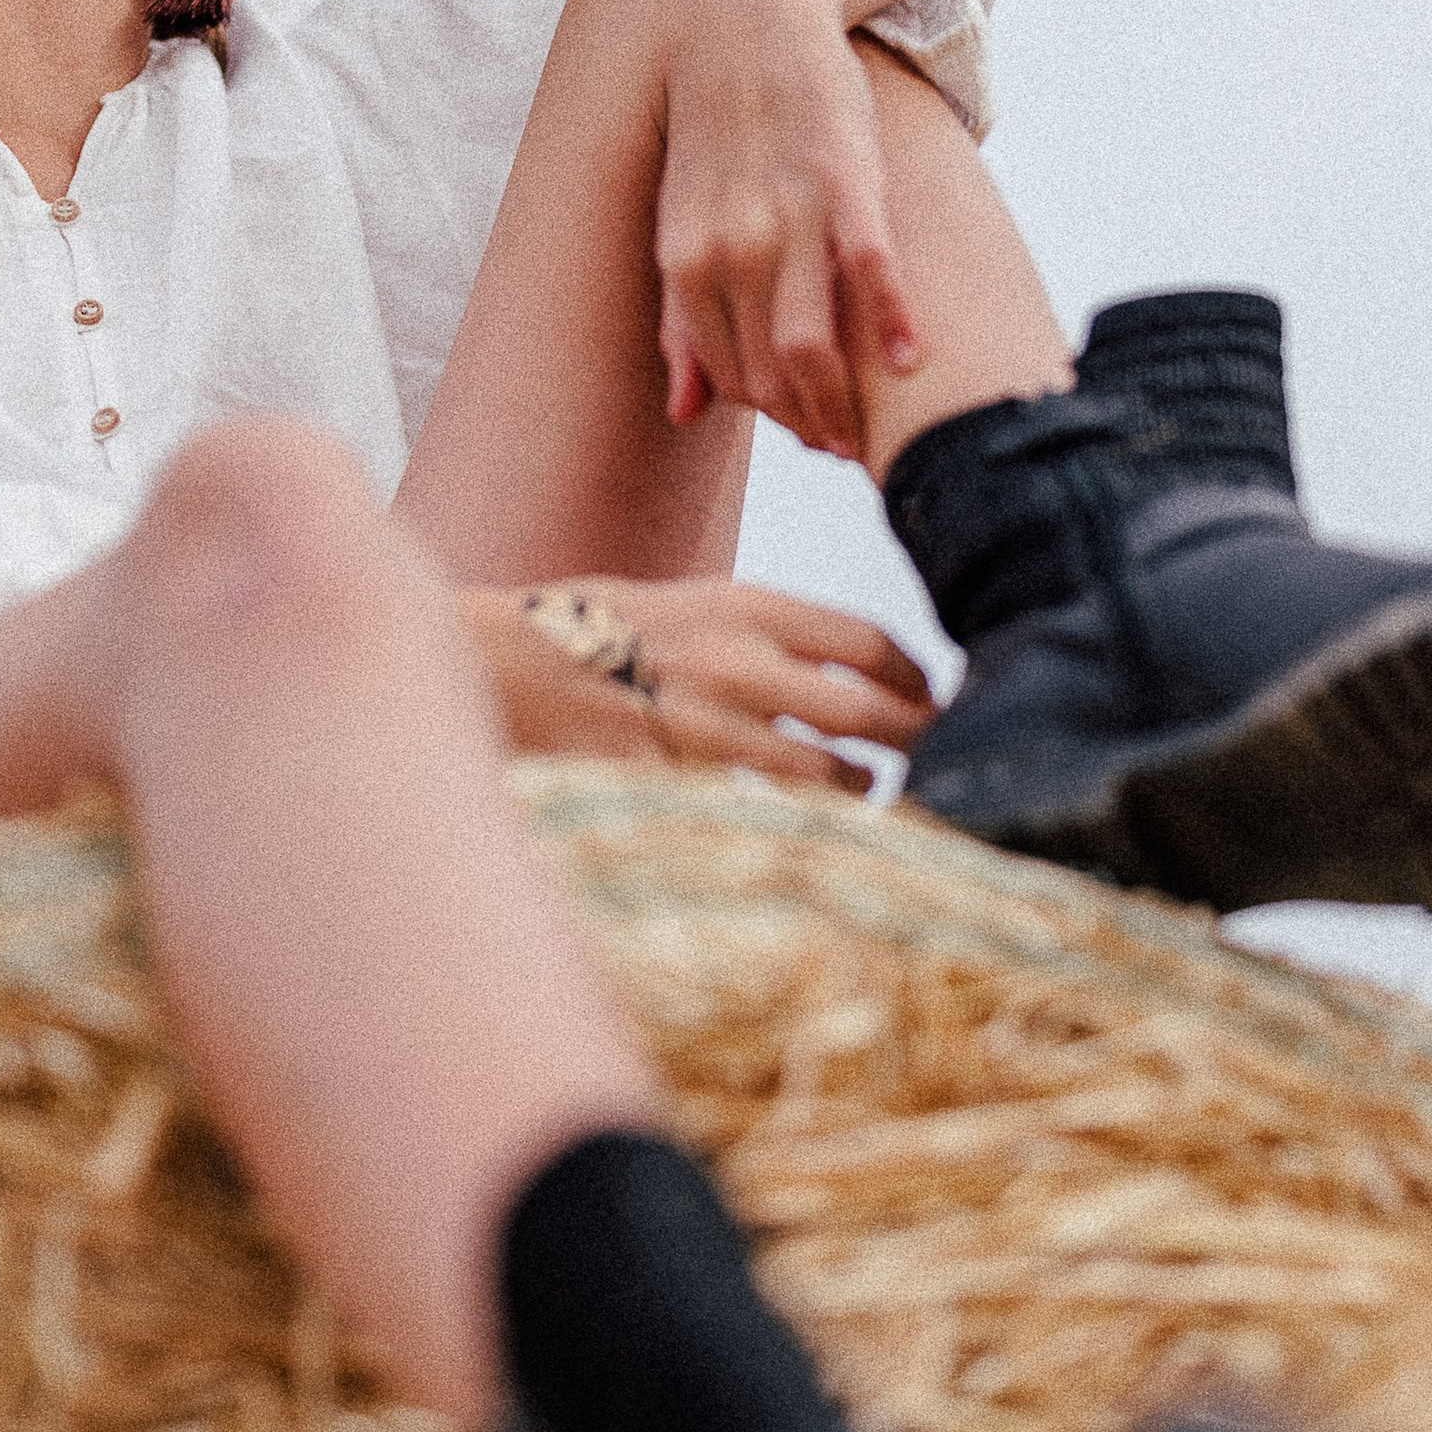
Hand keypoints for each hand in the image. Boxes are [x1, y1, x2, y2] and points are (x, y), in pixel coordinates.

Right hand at [466, 577, 933, 794]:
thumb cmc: (597, 628)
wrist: (501, 659)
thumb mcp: (688, 603)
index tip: (931, 696)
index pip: (867, 641)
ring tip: (867, 789)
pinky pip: (751, 807)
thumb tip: (838, 664)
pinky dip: (786, 821)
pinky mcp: (672, 777)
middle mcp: (736, 660)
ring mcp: (704, 723)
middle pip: (863, 709)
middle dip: (910, 736)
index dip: (914, 676)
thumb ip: (761, 630)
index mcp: (745, 605)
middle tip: (929, 752)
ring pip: (819, 772)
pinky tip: (800, 828)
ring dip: (856, 786)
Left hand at [654, 0, 938, 461]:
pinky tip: (913, 358)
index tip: (810, 434)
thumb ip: (680, 317)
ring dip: (846, 400)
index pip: (731, 378)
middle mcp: (730, 245)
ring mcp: (787, 213)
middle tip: (850, 444)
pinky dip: (891, 319)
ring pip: (812, 340)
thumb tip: (683, 412)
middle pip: (773, 374)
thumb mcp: (679, 224)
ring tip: (875, 428)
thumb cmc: (716, 130)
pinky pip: (869, 265)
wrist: (748, 14)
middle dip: (814, 423)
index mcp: (687, 260)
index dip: (775, 418)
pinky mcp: (844, 177)